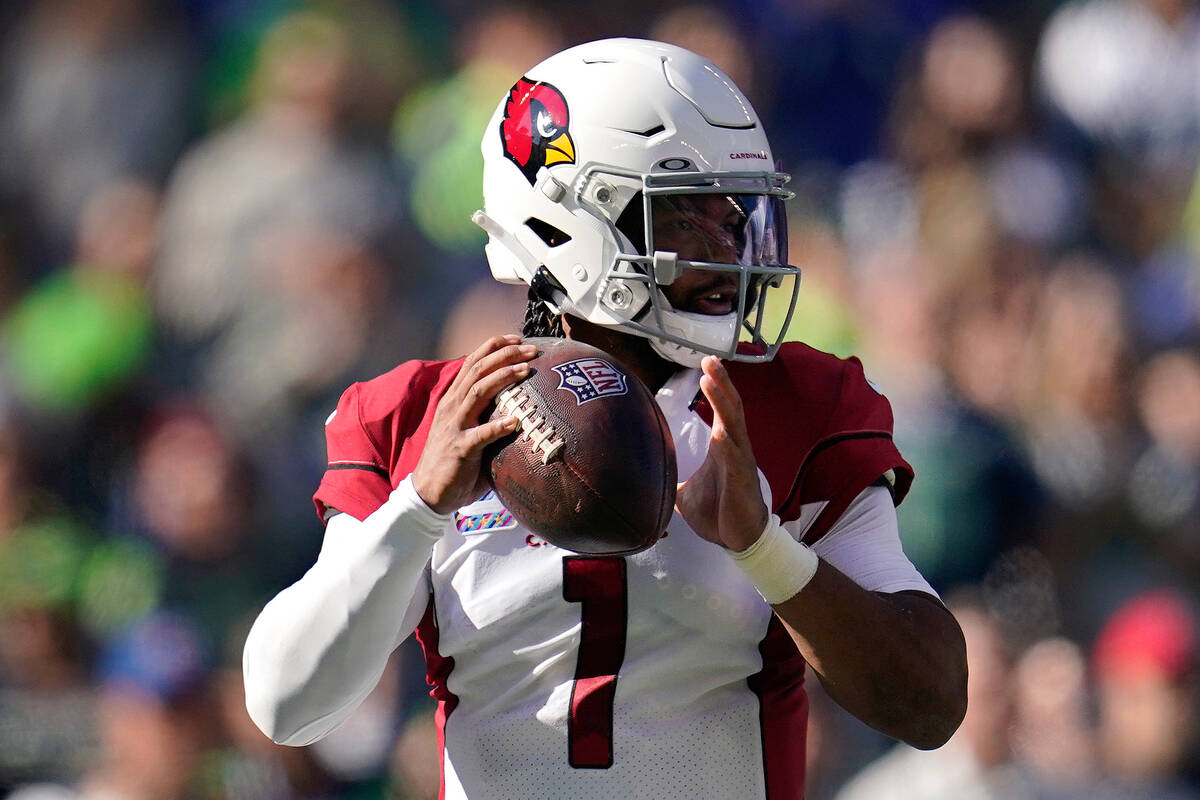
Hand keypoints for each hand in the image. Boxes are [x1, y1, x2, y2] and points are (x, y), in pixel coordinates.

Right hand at [411, 334, 536, 513]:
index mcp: (454, 399)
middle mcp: (452, 406)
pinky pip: (480, 435)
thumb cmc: (456, 462)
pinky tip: (516, 421)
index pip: (473, 362)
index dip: (495, 346)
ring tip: (526, 370)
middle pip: (478, 369)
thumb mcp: (471, 431)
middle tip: (532, 349)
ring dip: (503, 378)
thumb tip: (527, 412)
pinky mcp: (459, 449)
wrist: (429, 493)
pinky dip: (497, 426)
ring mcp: (454, 426)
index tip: (519, 339)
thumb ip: (491, 418)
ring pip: (477, 391)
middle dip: (506, 354)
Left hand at [674, 356, 768, 550]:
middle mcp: (735, 448)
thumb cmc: (718, 513)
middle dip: (721, 382)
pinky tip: (722, 432)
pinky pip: (737, 459)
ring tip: (713, 381)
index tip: (705, 363)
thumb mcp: (684, 494)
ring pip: (735, 425)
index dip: (716, 385)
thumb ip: (669, 480)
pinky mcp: (742, 482)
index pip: (722, 408)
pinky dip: (730, 444)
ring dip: (724, 402)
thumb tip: (643, 478)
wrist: (739, 541)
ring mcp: (741, 463)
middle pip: (731, 407)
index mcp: (723, 446)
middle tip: (710, 359)